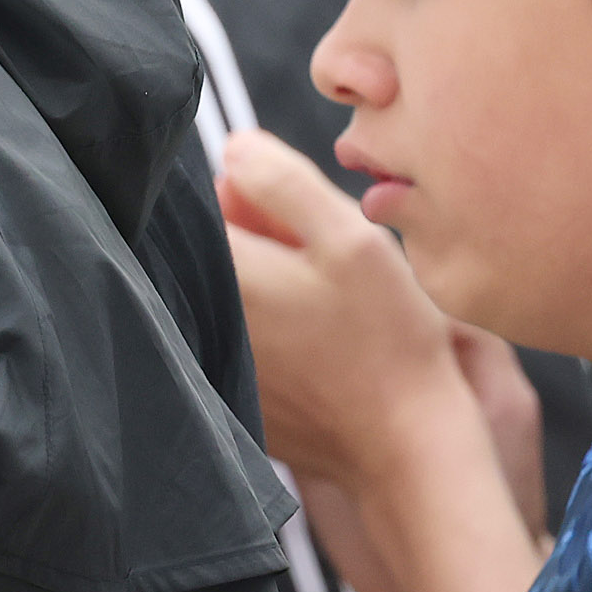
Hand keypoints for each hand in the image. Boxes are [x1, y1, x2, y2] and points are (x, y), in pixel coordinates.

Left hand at [223, 130, 477, 486]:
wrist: (404, 444)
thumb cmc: (386, 340)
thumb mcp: (351, 240)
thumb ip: (284, 183)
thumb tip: (232, 147)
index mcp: (221, 271)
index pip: (187, 207)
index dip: (232, 195)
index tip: (272, 207)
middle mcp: (195, 315)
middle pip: (199, 250)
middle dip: (243, 237)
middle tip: (302, 252)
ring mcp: (202, 359)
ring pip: (211, 292)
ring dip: (250, 280)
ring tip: (311, 297)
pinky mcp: (221, 393)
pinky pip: (220, 335)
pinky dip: (253, 324)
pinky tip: (303, 336)